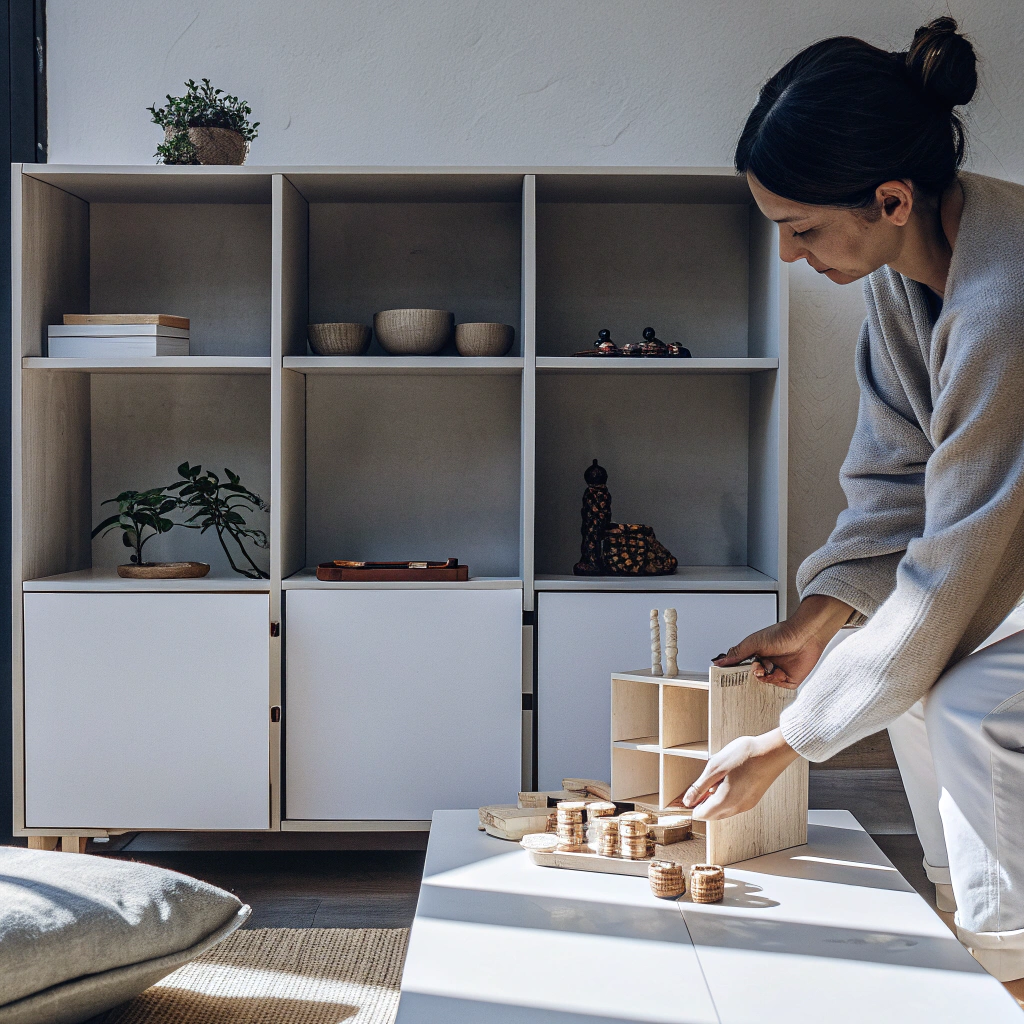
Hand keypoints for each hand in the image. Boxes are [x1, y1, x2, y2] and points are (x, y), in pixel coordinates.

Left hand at [667, 729, 799, 819]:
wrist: (772, 752)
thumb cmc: (744, 756)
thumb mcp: (715, 767)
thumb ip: (700, 786)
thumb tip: (687, 800)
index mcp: (726, 801)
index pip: (702, 815)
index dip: (692, 805)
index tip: (689, 792)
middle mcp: (737, 808)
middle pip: (713, 814)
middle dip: (703, 802)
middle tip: (702, 783)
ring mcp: (747, 804)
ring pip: (724, 810)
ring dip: (715, 799)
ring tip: (716, 778)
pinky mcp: (753, 799)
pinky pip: (734, 804)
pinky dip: (726, 797)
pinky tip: (728, 779)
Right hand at [713, 594, 851, 688]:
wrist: (805, 636)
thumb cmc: (781, 634)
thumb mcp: (753, 643)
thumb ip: (737, 654)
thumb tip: (719, 661)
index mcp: (755, 656)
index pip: (740, 669)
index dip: (735, 674)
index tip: (729, 677)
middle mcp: (765, 666)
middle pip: (751, 680)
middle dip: (751, 676)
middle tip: (754, 669)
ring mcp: (776, 674)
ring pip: (763, 685)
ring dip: (765, 676)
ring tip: (769, 665)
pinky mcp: (788, 681)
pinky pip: (777, 687)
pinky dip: (776, 680)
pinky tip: (779, 671)